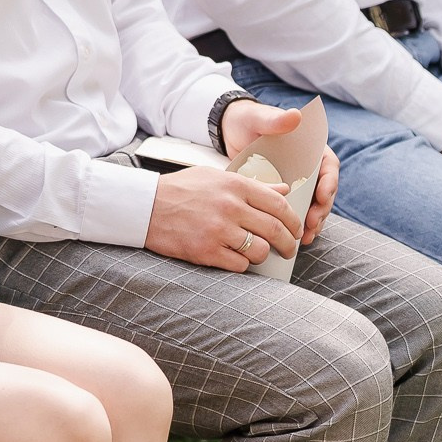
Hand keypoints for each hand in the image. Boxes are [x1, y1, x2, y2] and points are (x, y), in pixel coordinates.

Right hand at [146, 166, 297, 272]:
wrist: (145, 206)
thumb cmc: (180, 189)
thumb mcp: (215, 177)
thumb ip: (251, 185)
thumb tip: (284, 190)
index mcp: (234, 185)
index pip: (279, 204)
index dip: (293, 220)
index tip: (296, 229)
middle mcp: (230, 206)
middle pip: (275, 229)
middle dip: (288, 243)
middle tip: (289, 249)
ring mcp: (219, 230)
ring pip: (260, 250)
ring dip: (263, 255)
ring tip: (257, 253)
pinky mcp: (207, 251)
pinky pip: (240, 264)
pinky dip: (242, 264)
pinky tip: (235, 258)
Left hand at [220, 101, 335, 243]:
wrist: (229, 131)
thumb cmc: (247, 120)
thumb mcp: (258, 119)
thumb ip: (275, 120)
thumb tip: (296, 115)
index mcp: (309, 146)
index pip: (328, 165)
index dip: (329, 182)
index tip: (322, 196)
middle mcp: (307, 166)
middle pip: (323, 190)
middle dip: (321, 209)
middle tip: (312, 223)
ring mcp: (296, 180)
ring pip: (312, 204)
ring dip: (313, 221)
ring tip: (306, 236)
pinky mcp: (283, 192)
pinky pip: (295, 209)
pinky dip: (296, 223)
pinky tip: (295, 237)